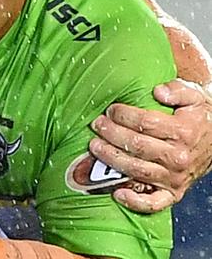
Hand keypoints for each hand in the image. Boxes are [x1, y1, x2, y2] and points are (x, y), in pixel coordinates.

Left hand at [90, 79, 211, 212]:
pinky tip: (117, 193)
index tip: (111, 110)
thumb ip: (176, 90)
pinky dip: (135, 202)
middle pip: (137, 146)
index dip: (124, 115)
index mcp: (183, 132)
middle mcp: (178, 157)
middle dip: (111, 134)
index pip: (146, 123)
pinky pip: (153, 203)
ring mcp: (175, 178)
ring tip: (95, 147)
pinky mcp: (173, 193)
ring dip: (111, 159)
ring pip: (137, 170)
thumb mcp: (192, 95)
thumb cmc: (198, 117)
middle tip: (97, 125)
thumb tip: (158, 91)